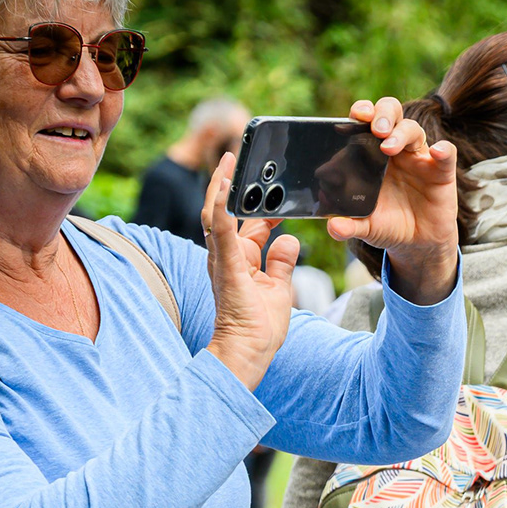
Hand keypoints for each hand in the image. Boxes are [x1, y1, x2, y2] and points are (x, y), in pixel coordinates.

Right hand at [203, 153, 301, 391]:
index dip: (262, 203)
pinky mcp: (225, 264)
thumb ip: (282, 262)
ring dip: (222, 185)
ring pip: (217, 213)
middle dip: (232, 183)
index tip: (275, 185)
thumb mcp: (280, 287)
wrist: (250, 350)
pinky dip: (222, 206)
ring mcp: (223, 258)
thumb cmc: (261, 325)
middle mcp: (227, 255)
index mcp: (242, 258)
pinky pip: (220, 229)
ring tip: (231, 160)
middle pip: (226, 210)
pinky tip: (226, 185)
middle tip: (241, 157)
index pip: (249, 223)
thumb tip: (289, 240)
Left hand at [327, 97, 459, 305]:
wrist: (417, 244)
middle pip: (390, 113)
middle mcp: (395, 149)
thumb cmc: (388, 225)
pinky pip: (447, 154)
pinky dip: (443, 150)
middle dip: (382, 114)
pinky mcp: (441, 172)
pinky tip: (436, 152)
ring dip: (400, 133)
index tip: (355, 117)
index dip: (361, 113)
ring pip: (412, 129)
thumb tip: (333, 227)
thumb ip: (349, 225)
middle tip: (376, 129)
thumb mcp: (365, 226)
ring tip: (389, 148)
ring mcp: (418, 158)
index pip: (365, 122)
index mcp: (370, 154)